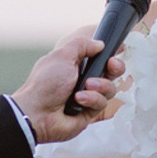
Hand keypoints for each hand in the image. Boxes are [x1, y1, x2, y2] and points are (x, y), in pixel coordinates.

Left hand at [11, 29, 124, 144]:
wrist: (36, 113)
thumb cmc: (44, 83)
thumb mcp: (62, 55)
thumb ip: (82, 44)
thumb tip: (100, 44)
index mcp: (75, 62)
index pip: (99, 53)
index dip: (111, 49)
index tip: (119, 47)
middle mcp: (83, 77)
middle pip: (112, 69)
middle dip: (115, 66)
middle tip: (111, 65)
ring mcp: (88, 94)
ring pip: (110, 87)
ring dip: (100, 85)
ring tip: (85, 86)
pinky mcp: (90, 110)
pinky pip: (102, 102)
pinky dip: (92, 99)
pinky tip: (79, 100)